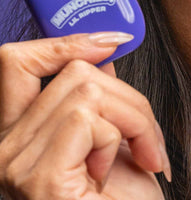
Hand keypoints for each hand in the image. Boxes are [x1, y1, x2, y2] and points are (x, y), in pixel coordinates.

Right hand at [0, 33, 170, 199]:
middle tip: (147, 138)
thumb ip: (98, 96)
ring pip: (89, 90)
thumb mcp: (113, 137)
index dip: (62, 42)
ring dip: (136, 120)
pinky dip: (124, 137)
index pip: (16, 63)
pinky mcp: (40, 178)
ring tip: (146, 155)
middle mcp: (6, 147)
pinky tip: (117, 174)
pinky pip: (90, 119)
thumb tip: (103, 56)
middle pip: (75, 73)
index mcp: (21, 134)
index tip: (110, 41)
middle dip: (128, 97)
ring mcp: (16, 164)